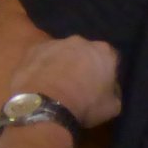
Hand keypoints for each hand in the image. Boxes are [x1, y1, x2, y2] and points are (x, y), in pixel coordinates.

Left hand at [7, 36, 122, 127]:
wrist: (44, 105)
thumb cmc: (84, 105)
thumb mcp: (112, 107)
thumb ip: (114, 92)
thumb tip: (110, 88)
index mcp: (103, 51)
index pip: (111, 58)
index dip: (106, 72)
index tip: (101, 84)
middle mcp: (80, 41)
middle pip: (84, 51)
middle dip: (83, 64)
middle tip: (77, 83)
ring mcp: (54, 42)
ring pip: (61, 52)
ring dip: (60, 63)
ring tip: (55, 84)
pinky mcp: (32, 49)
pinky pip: (41, 57)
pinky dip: (41, 66)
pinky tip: (39, 81)